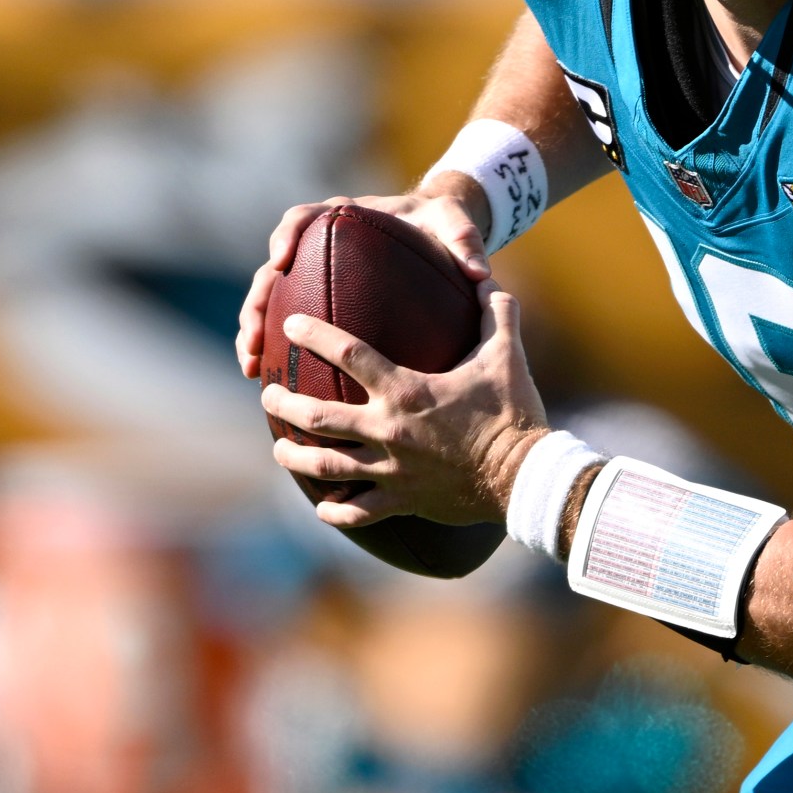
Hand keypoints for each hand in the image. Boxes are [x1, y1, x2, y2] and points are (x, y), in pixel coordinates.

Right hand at [236, 177, 491, 379]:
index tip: (281, 259)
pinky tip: (273, 379)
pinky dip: (277, 349)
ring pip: (270, 300)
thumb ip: (465, 242)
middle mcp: (317, 245)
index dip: (286, 237)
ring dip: (256, 331)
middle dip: (257, 301)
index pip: (301, 219)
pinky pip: (288, 325)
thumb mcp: (454, 226)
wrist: (437, 233)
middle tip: (254, 334)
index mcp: (340, 217)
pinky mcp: (316, 301)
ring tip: (252, 366)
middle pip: (272, 268)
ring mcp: (312, 274)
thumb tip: (479, 271)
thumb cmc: (441, 225)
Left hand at [259, 279, 549, 528]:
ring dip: (295, 457)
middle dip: (282, 404)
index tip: (290, 324)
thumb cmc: (513, 413)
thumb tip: (489, 280)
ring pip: (324, 466)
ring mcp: (390, 470)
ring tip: (280, 449)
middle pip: (316, 416)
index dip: (315, 335)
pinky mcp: (401, 501)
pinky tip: (321, 506)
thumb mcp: (506, 356)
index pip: (349, 353)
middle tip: (267, 395)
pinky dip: (334, 510)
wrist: (525, 477)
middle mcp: (388, 430)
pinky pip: (356, 512)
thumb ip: (494, 314)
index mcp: (406, 391)